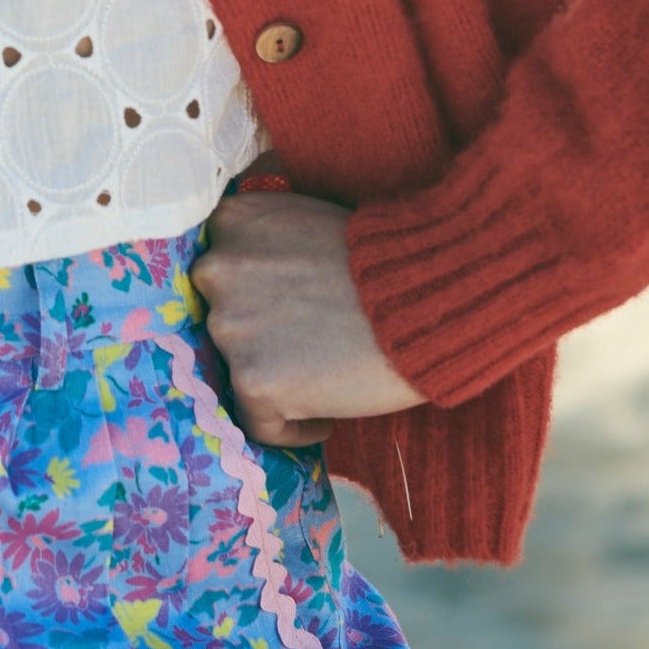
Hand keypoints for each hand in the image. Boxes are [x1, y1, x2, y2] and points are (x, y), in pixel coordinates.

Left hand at [191, 190, 424, 447]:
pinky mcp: (253, 380)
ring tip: (327, 378)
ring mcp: (230, 327)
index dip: (253, 299)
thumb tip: (252, 282)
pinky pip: (260, 424)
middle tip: (310, 346)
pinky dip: (295, 426)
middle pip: (224, 320)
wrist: (432, 301)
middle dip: (261, 337)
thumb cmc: (387, 264)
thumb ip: (267, 244)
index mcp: (234, 223)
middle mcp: (217, 270)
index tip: (287, 315)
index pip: (220, 273)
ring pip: (238, 371)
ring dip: (276, 379)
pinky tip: (329, 414)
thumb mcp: (310, 222)